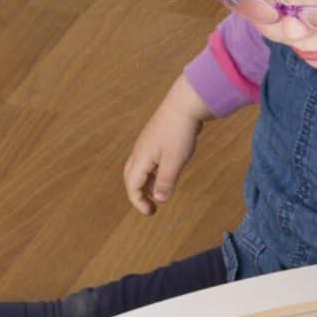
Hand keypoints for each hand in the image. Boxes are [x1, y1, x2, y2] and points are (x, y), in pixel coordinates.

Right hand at [123, 78, 209, 215]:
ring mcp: (148, 143)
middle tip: (150, 206)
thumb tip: (159, 200)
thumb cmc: (180, 132)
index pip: (132, 185)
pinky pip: (149, 159)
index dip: (138, 201)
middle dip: (138, 193)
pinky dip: (153, 172)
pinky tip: (166, 173)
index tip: (151, 212)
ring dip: (146, 183)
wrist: (185, 104)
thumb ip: (166, 181)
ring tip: (159, 192)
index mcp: (141, 157)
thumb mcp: (175, 161)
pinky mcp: (156, 138)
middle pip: (131, 176)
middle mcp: (140, 150)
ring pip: (140, 168)